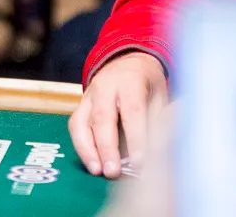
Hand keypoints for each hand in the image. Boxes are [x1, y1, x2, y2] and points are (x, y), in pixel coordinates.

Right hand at [68, 51, 167, 177]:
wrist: (127, 63)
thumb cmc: (147, 84)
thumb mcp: (160, 97)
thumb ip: (158, 121)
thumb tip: (158, 151)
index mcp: (130, 81)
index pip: (132, 111)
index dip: (135, 137)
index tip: (140, 161)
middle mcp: (105, 86)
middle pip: (102, 117)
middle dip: (107, 147)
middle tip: (113, 172)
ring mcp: (89, 94)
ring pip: (81, 122)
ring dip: (87, 149)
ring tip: (97, 171)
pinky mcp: (80, 105)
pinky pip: (75, 125)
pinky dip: (81, 146)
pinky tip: (91, 163)